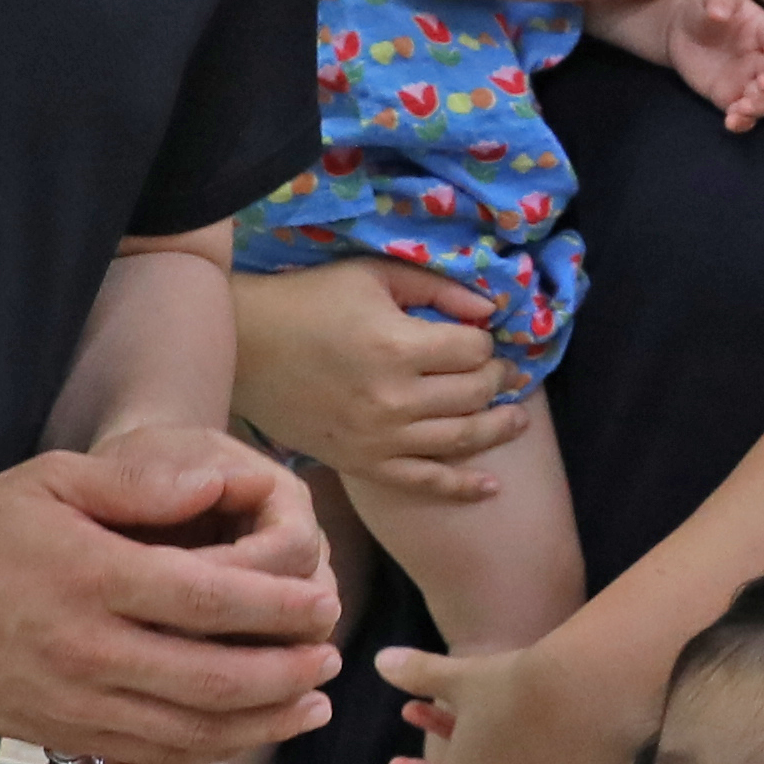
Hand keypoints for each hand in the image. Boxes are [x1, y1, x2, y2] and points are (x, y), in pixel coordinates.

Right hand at [0, 438, 342, 762]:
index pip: (208, 600)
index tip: (323, 600)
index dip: (278, 607)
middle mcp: (84, 648)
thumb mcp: (53, 479)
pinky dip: (213, 748)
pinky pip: (154, 754)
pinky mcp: (63, 736)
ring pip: (190, 730)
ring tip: (313, 700)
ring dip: (264, 720)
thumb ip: (139, 482)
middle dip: (286, 672)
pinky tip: (251, 729)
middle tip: (333, 655)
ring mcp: (72, 702)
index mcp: (89, 577)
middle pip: (211, 678)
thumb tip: (221, 483)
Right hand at [229, 251, 519, 508]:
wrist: (246, 349)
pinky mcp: (363, 463)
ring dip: (498, 428)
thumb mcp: (374, 276)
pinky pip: (423, 482)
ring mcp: (379, 437)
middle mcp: (393, 398)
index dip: (486, 342)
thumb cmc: (309, 302)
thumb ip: (436, 288)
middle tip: (505, 374)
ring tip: (517, 418)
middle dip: (498, 380)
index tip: (480, 338)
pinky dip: (462, 487)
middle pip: (474, 394)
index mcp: (397, 346)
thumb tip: (489, 308)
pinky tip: (491, 486)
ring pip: (461, 439)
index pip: (474, 351)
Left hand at [655, 0, 763, 128]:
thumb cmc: (703, 7)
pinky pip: (744, 114)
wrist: (681, 30)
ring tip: (742, 106)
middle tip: (762, 82)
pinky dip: (742, 121)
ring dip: (759, 105)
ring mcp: (747, 80)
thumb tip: (720, 10)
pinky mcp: (731, 97)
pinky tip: (730, 121)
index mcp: (763, 30)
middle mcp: (761, 58)